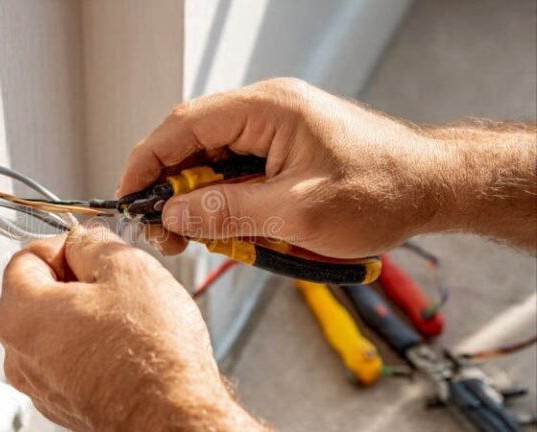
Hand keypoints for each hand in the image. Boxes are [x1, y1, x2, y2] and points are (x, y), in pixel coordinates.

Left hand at [0, 225, 265, 430]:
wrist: (175, 415)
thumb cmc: (153, 354)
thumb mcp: (126, 268)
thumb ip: (93, 242)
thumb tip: (84, 239)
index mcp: (21, 315)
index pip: (25, 256)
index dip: (64, 245)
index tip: (91, 248)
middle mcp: (20, 355)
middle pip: (37, 293)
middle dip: (76, 280)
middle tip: (117, 282)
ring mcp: (42, 384)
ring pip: (56, 327)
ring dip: (86, 313)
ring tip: (128, 317)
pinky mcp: (65, 402)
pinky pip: (70, 358)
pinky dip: (92, 345)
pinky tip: (127, 345)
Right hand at [118, 78, 457, 258]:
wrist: (434, 187)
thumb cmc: (382, 190)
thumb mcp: (297, 212)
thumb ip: (227, 212)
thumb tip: (173, 215)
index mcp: (266, 109)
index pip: (182, 126)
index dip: (146, 163)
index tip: (129, 199)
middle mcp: (265, 112)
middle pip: (192, 145)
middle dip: (173, 191)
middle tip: (167, 235)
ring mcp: (274, 132)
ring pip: (213, 164)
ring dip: (203, 204)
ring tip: (209, 240)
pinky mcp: (284, 153)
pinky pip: (239, 176)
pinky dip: (229, 206)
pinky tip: (238, 232)